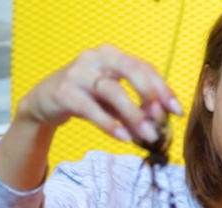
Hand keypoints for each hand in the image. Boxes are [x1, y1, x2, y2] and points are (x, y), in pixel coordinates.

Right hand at [14, 44, 183, 145]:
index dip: (163, 89)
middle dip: (150, 94)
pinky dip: (110, 123)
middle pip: (130, 70)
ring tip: (148, 135)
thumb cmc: (86, 97)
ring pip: (112, 90)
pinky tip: (124, 137)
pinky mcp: (64, 92)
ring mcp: (78, 73)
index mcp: (112, 55)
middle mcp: (95, 58)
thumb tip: (161, 127)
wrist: (44, 101)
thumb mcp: (113, 99)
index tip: (177, 112)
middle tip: (162, 118)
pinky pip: (91, 108)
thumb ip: (135, 107)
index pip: (143, 67)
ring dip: (133, 114)